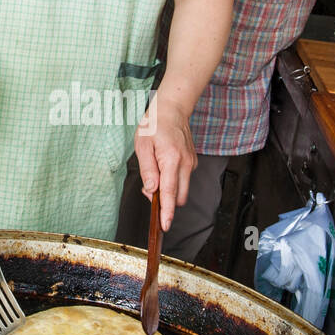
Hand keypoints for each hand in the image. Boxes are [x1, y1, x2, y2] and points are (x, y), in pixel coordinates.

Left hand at [134, 94, 196, 232]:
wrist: (172, 109)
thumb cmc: (154, 125)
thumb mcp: (142, 146)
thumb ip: (147, 170)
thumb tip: (151, 190)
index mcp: (171, 159)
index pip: (170, 193)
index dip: (167, 212)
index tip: (165, 225)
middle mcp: (185, 163)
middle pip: (179, 197)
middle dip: (166, 201)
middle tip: (149, 188)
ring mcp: (191, 163)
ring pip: (182, 190)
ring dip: (169, 191)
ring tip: (155, 173)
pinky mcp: (192, 162)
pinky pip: (183, 180)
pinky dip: (173, 181)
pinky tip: (163, 167)